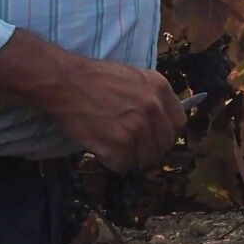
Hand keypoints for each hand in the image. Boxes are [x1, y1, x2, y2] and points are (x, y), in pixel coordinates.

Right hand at [44, 56, 189, 172]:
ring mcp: (137, 128)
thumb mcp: (134, 77)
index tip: (153, 137)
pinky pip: (124, 166)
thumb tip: (161, 124)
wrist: (65, 82)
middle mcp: (153, 108)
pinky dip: (113, 162)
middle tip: (131, 146)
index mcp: (160, 88)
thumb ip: (152, 97)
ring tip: (113, 144)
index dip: (164, 133)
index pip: (178, 123)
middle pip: (164, 145)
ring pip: (146, 159)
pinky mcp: (118, 145)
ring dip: (131, 157)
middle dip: (149, 149)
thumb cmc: (95, 78)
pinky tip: (102, 147)